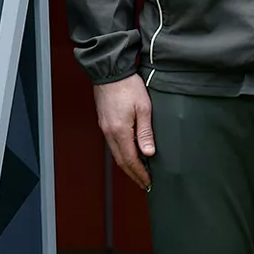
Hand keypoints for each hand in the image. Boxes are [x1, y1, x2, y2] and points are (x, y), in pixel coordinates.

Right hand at [93, 74, 154, 190]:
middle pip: (121, 160)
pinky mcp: (104, 121)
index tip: (148, 183)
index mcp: (120, 131)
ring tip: (138, 172)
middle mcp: (109, 132)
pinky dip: (121, 153)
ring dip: (127, 165)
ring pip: (115, 153)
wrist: (110, 71)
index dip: (140, 173)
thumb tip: (148, 153)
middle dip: (133, 174)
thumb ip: (145, 132)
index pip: (130, 160)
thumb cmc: (127, 86)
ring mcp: (105, 127)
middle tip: (144, 183)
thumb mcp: (143, 108)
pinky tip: (129, 153)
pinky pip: (112, 144)